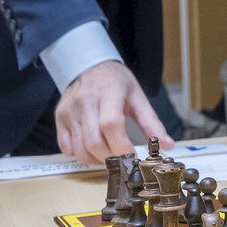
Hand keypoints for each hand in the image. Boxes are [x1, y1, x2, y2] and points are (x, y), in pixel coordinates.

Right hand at [54, 60, 172, 163]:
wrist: (90, 66)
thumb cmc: (116, 82)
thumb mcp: (137, 97)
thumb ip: (151, 122)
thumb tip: (166, 145)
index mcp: (108, 93)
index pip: (111, 125)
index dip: (122, 146)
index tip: (133, 156)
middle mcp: (85, 101)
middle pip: (94, 142)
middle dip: (111, 157)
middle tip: (122, 158)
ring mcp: (69, 110)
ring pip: (79, 149)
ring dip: (96, 160)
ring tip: (109, 154)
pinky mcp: (59, 118)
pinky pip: (66, 148)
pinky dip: (80, 155)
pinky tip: (93, 149)